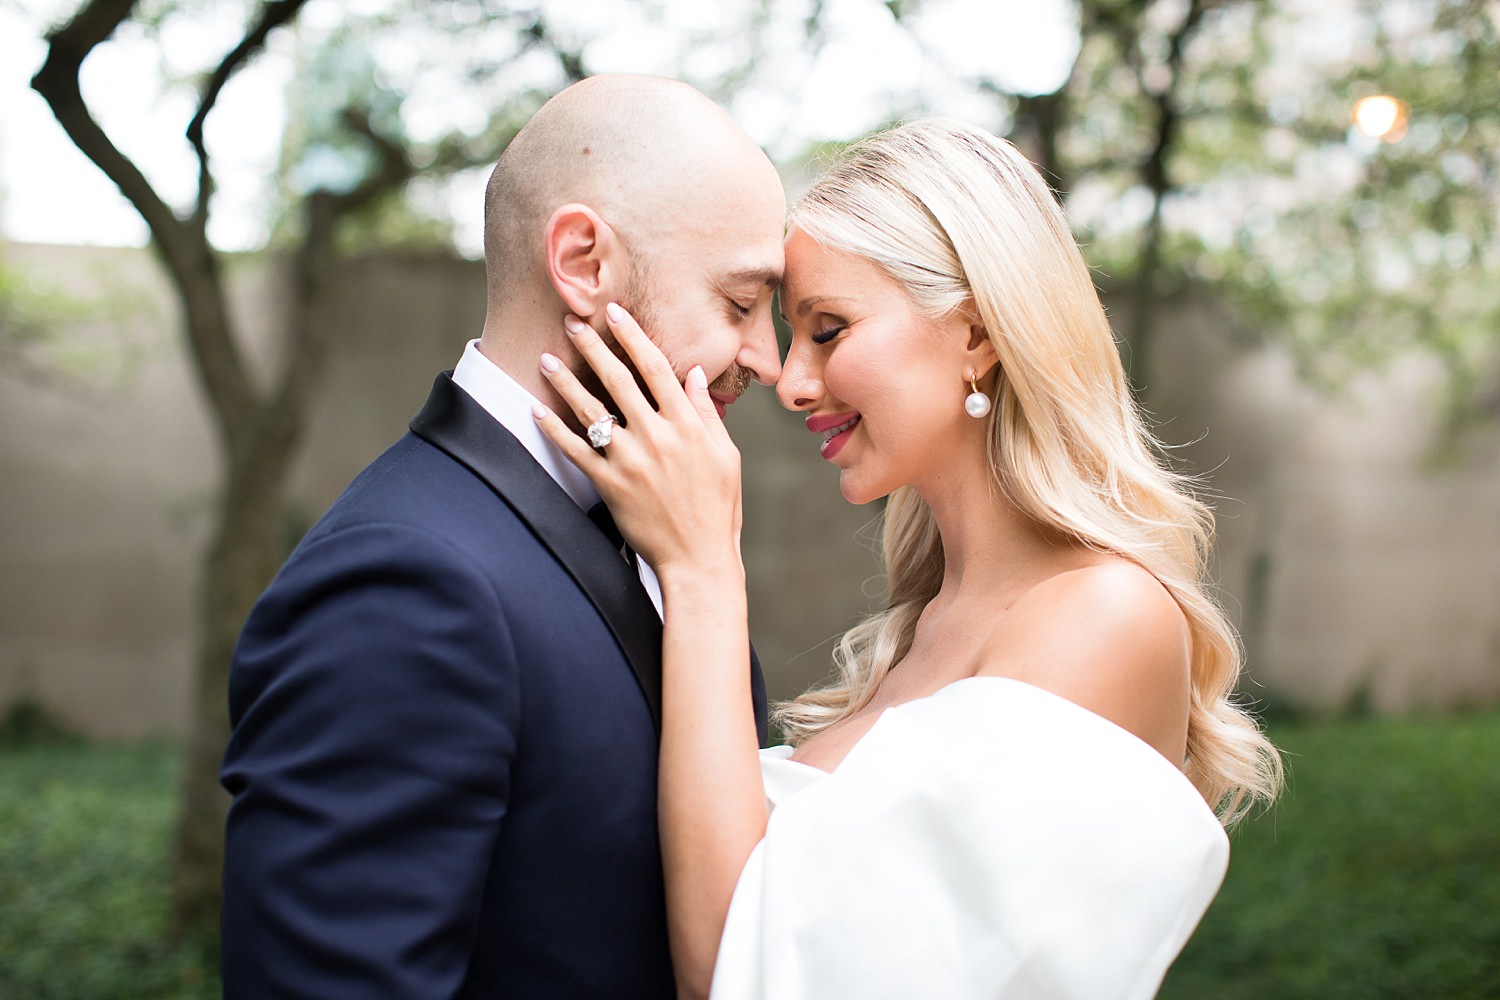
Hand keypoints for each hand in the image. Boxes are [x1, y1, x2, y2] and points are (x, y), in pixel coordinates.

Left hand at [533, 302, 743, 577]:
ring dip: (566, 381)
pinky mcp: (610, 485)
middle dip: (593, 346)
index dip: (633, 336)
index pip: (656, 367)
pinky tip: (536, 410)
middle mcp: (657, 436)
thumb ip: (707, 413)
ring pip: (591, 410)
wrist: (699, 558)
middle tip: (572, 322)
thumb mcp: (725, 456)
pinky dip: (554, 430)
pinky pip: (575, 452)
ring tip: (546, 359)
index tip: (615, 312)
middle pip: (618, 380)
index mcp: (688, 425)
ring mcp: (631, 461)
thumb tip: (693, 374)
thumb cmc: (718, 508)